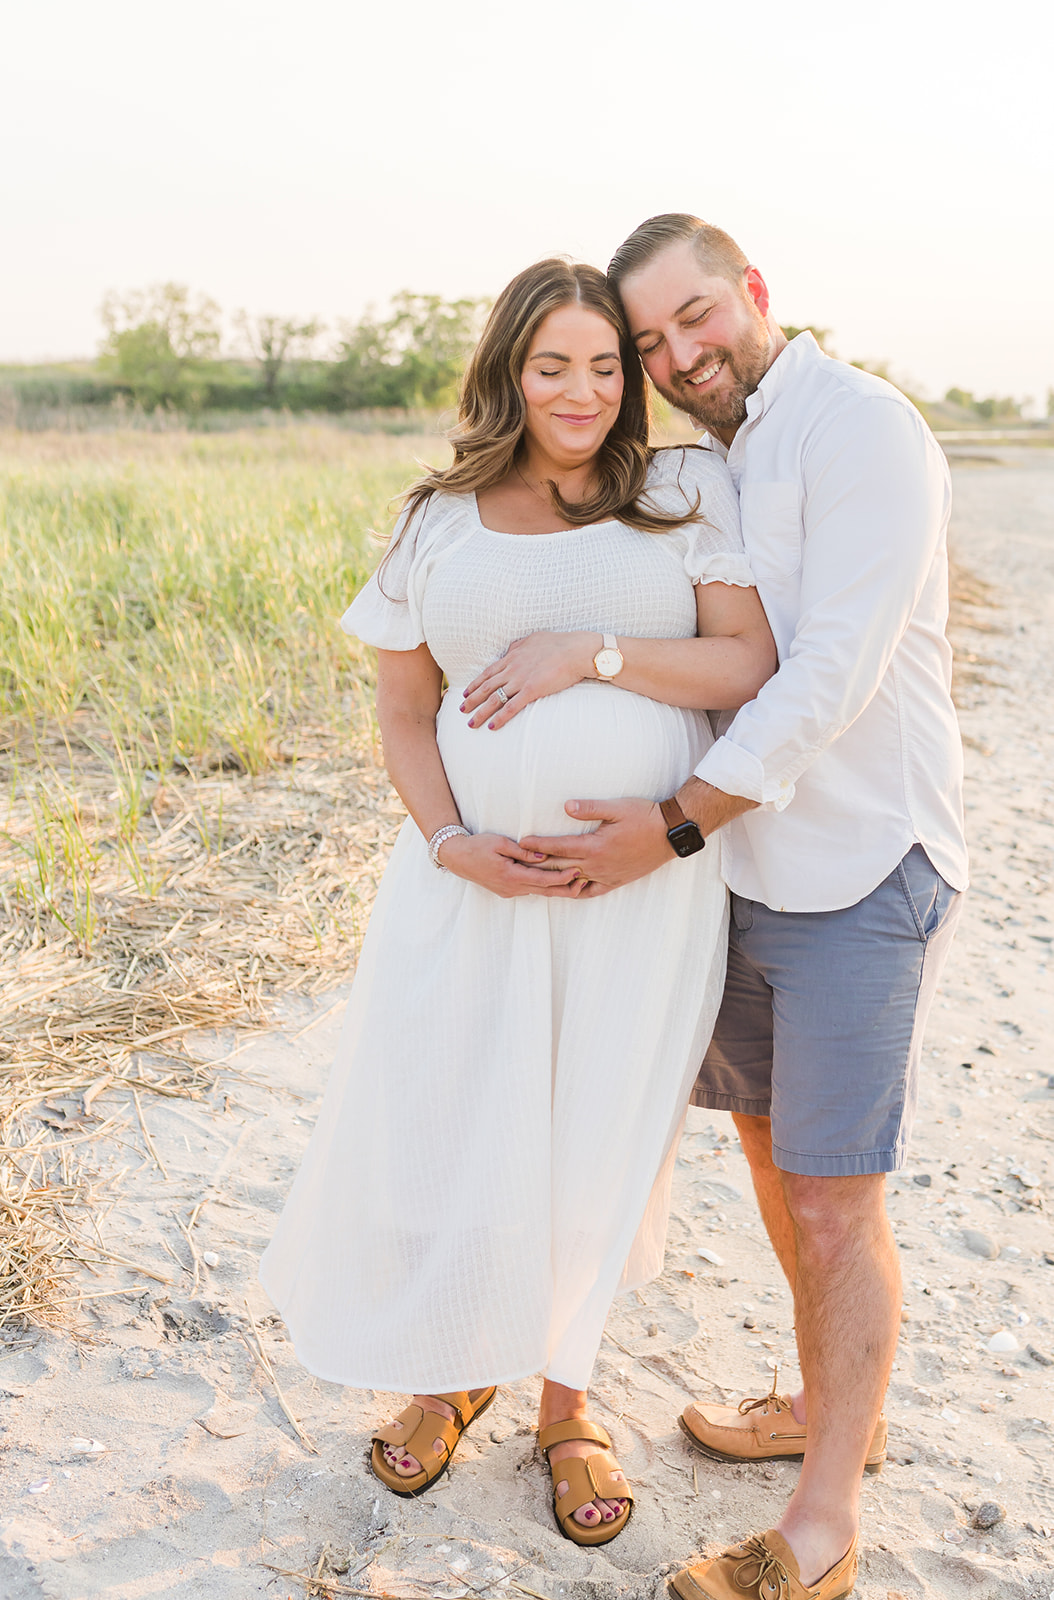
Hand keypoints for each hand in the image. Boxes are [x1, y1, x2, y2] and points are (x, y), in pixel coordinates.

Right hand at [438, 830, 586, 897]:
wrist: (456, 858)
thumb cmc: (477, 846)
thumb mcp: (500, 843)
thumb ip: (523, 851)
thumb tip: (544, 855)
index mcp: (511, 876)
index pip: (543, 879)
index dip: (562, 877)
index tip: (578, 871)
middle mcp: (511, 888)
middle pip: (544, 891)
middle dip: (566, 888)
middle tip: (585, 883)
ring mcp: (508, 892)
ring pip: (538, 892)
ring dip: (556, 889)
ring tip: (576, 884)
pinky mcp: (506, 891)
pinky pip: (529, 890)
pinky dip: (544, 887)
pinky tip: (556, 884)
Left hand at [460, 632, 597, 728]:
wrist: (575, 650)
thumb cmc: (558, 643)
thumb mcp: (533, 639)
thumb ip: (519, 646)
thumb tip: (510, 650)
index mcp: (512, 657)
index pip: (488, 673)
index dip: (475, 684)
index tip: (466, 693)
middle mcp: (512, 669)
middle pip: (486, 687)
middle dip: (471, 700)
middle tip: (461, 710)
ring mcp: (520, 680)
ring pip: (494, 699)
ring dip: (480, 712)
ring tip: (471, 723)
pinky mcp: (531, 691)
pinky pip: (511, 707)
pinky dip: (500, 718)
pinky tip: (492, 726)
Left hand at [518, 798, 671, 898]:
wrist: (670, 834)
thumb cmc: (644, 816)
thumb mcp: (616, 807)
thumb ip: (589, 808)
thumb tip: (565, 806)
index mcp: (595, 846)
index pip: (558, 847)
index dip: (538, 845)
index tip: (521, 842)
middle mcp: (597, 865)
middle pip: (560, 868)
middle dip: (538, 865)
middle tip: (519, 863)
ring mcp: (606, 875)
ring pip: (572, 882)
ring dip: (553, 881)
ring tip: (535, 879)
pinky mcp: (616, 881)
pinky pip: (591, 891)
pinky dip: (576, 891)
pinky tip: (567, 890)